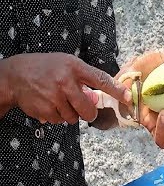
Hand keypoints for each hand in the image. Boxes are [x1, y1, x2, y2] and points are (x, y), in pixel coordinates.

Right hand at [2, 53, 130, 123]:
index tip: (127, 98)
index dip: (116, 90)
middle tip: (81, 107)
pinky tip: (49, 104)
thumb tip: (97, 100)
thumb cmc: (46, 68)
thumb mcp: (67, 64)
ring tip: (58, 100)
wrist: (14, 76)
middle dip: (88, 113)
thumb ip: (84, 79)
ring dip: (70, 113)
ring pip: (74, 118)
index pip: (100, 79)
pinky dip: (57, 116)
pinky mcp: (45, 110)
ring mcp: (54, 97)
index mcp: (74, 67)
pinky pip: (60, 121)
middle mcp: (65, 82)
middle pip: (88, 109)